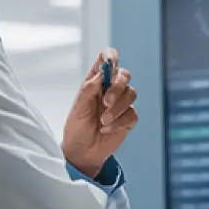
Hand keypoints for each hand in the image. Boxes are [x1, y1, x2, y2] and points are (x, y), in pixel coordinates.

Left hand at [61, 48, 138, 178]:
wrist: (82, 152)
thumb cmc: (77, 127)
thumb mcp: (78, 107)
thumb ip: (89, 88)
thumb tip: (102, 73)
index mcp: (96, 81)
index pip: (107, 59)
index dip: (111, 57)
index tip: (110, 65)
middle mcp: (110, 89)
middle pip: (124, 75)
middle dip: (117, 88)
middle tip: (105, 103)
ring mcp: (121, 103)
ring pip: (131, 94)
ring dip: (117, 108)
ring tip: (103, 121)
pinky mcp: (128, 118)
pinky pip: (132, 113)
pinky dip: (119, 122)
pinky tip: (107, 129)